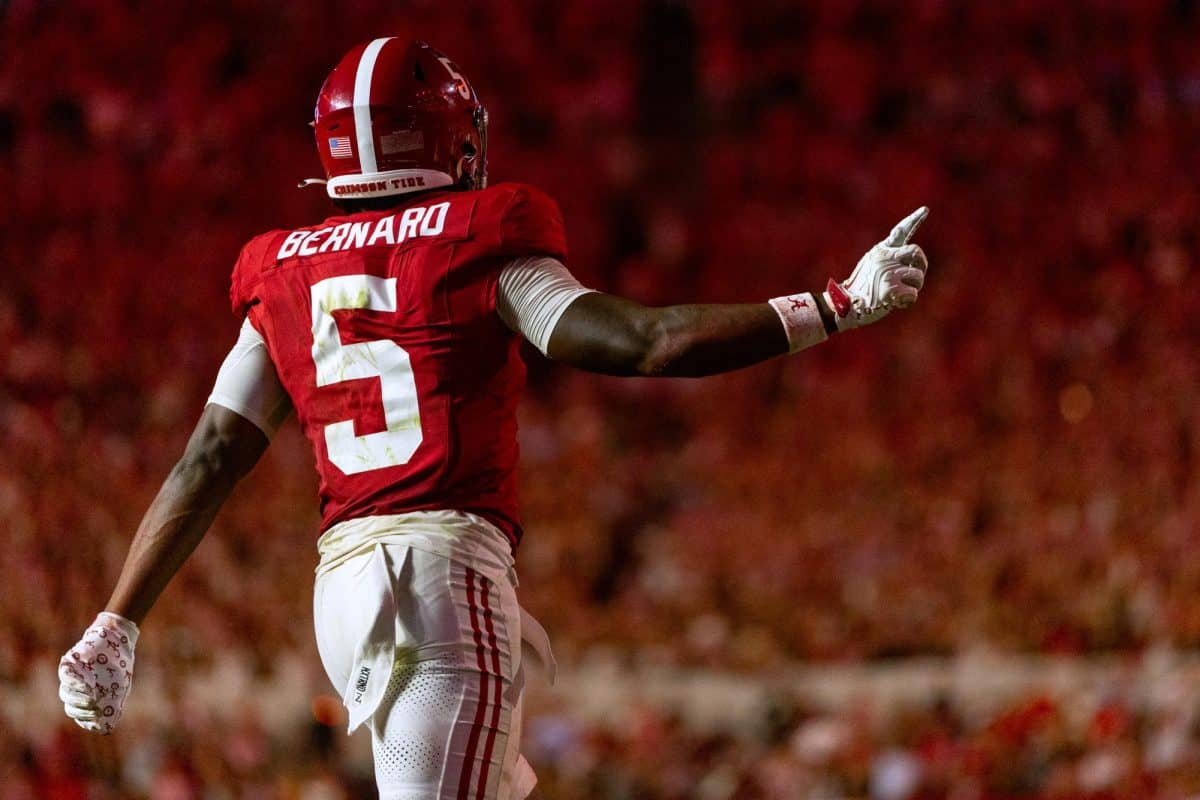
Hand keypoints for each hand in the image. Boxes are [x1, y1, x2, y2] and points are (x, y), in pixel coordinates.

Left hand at [58, 612, 138, 733]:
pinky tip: (88, 683)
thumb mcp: (121, 689)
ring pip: (66, 693)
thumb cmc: (119, 666)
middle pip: (71, 707)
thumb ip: (113, 708)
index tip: (97, 717)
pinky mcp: (69, 663)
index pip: (79, 715)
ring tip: (92, 694)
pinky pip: (65, 675)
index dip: (86, 719)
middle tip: (94, 705)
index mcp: (87, 698)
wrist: (119, 641)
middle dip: (81, 709)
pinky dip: (75, 681)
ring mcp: (71, 677)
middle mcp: (76, 690)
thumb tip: (106, 730)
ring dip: (78, 697)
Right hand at [825, 207, 929, 330]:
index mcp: (880, 251)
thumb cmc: (860, 288)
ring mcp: (888, 273)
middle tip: (915, 278)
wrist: (845, 305)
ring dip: (914, 288)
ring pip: (918, 276)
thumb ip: (889, 258)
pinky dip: (908, 301)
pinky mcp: (892, 289)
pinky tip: (895, 304)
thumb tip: (912, 259)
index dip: (914, 219)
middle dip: (922, 265)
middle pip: (917, 251)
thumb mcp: (871, 265)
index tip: (925, 210)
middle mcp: (885, 258)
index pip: (900, 232)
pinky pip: (913, 294)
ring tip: (899, 294)